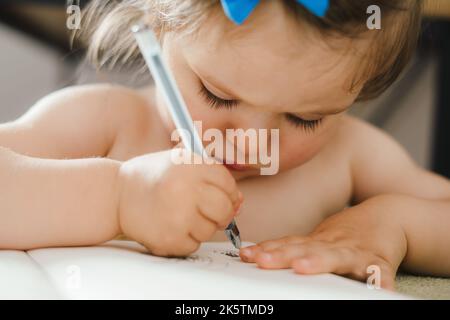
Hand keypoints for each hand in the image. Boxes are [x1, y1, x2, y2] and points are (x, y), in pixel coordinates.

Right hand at [117, 149, 242, 256]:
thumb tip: (239, 203)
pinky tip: (170, 226)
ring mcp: (177, 216)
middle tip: (203, 210)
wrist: (115, 194)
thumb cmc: (152, 177)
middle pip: (224, 210)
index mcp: (191, 165)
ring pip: (210, 230)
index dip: (227, 193)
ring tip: (179, 215)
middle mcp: (186, 189)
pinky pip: (193, 245)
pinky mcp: (168, 239)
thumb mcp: (182, 163)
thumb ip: (213, 178)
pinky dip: (185, 240)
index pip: (228, 184)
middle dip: (219, 213)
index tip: (217, 196)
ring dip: (200, 226)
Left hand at [239, 197, 406, 289]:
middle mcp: (333, 245)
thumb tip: (256, 255)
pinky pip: (380, 273)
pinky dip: (379, 280)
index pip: (288, 244)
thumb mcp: (318, 239)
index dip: (267, 250)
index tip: (248, 256)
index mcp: (317, 242)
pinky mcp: (380, 262)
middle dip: (282, 255)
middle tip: (263, 260)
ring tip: (302, 268)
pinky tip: (377, 289)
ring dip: (319, 261)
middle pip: (305, 249)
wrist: (387, 217)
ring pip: (335, 257)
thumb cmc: (346, 235)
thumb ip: (292, 248)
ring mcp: (356, 252)